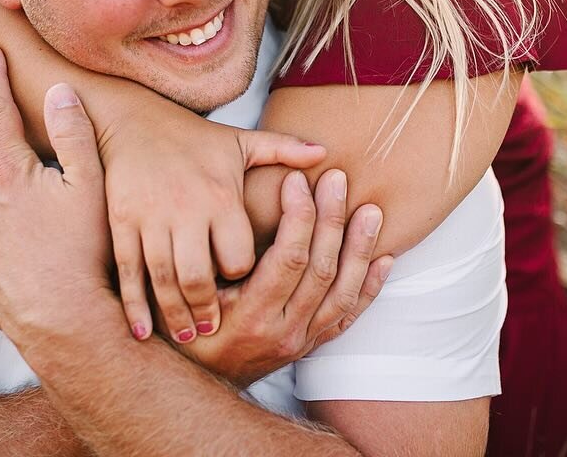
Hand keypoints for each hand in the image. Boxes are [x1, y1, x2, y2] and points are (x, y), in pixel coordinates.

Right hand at [95, 93, 325, 345]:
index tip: (248, 290)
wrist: (134, 121)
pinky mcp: (121, 223)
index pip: (238, 255)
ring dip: (175, 314)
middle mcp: (185, 210)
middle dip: (207, 308)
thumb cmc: (195, 138)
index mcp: (220, 195)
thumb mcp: (241, 141)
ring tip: (188, 336)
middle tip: (216, 330)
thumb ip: (284, 150)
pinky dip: (134, 305)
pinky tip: (142, 330)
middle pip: (198, 276)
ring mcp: (149, 219)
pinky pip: (128, 272)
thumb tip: (325, 153)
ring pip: (163, 279)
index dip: (244, 277)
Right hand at [177, 169, 391, 387]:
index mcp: (250, 315)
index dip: (298, 215)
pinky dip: (368, 287)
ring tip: (370, 211)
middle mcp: (282, 332)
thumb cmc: (183, 325)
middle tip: (337, 180)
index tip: (296, 181)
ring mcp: (301, 342)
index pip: (287, 258)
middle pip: (320, 269)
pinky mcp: (311, 346)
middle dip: (331, 219)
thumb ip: (206, 257)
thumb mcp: (185, 292)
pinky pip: (347, 316)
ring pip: (342, 292)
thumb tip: (221, 208)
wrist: (192, 385)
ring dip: (359, 248)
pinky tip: (383, 259)